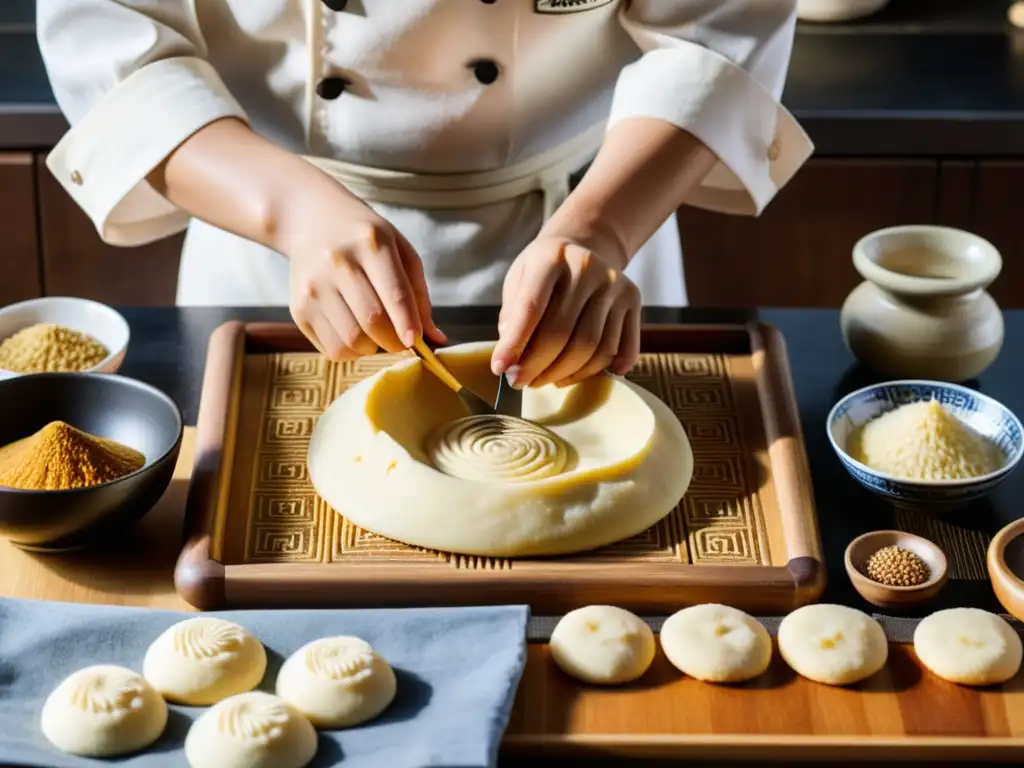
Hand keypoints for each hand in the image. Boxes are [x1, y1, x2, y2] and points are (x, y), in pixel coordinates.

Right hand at [279, 184, 445, 359]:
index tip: (416, 342)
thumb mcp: (400, 251)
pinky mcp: (299, 308)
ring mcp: (314, 287)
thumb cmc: (365, 239)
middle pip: (372, 321)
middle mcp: (339, 263)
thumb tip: (436, 340)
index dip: (407, 323)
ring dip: (372, 348)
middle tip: (401, 341)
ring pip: (351, 340)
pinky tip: (355, 334)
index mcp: (372, 243)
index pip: (394, 293)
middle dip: (393, 342)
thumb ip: (419, 295)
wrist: (310, 221)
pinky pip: (331, 349)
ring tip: (376, 335)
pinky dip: (351, 352)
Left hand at [492, 236, 640, 388]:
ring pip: (593, 346)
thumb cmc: (544, 270)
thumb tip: (512, 357)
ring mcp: (615, 284)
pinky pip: (621, 347)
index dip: (514, 343)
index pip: (532, 307)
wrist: (585, 245)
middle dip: (538, 365)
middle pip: (563, 332)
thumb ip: (512, 315)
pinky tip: (579, 376)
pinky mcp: (633, 299)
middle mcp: (588, 267)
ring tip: (545, 380)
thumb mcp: (518, 278)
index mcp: (552, 256)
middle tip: (520, 382)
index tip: (500, 369)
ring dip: (565, 373)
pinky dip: (602, 370)